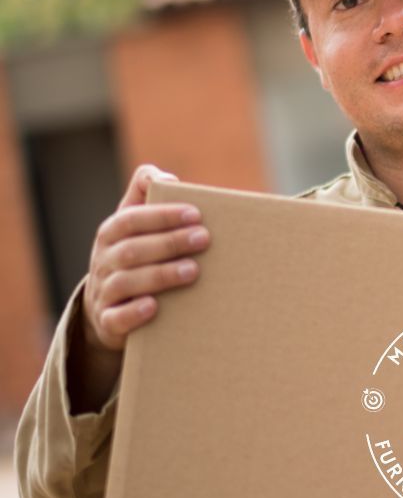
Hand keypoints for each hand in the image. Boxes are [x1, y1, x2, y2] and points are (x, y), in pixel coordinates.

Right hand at [83, 165, 207, 351]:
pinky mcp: (109, 321)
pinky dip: (133, 312)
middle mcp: (103, 261)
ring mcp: (104, 291)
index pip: (131, 220)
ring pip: (125, 282)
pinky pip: (115, 318)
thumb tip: (167, 176)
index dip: (161, 216)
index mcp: (111, 234)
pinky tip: (154, 307)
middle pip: (131, 250)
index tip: (195, 214)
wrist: (107, 306)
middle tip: (204, 239)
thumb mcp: (133, 224)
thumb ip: (145, 195)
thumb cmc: (133, 255)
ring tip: (193, 270)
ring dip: (160, 275)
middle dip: (168, 243)